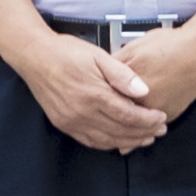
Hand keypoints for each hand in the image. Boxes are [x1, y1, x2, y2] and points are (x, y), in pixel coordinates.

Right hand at [13, 25, 168, 156]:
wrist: (33, 56)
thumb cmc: (65, 52)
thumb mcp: (98, 55)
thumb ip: (122, 74)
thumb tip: (144, 90)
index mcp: (94, 95)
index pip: (130, 115)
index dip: (149, 120)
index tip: (161, 117)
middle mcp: (83, 113)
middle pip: (121, 131)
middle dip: (144, 132)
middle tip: (159, 130)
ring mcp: (72, 121)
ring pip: (107, 140)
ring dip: (129, 141)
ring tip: (145, 138)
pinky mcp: (64, 124)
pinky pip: (90, 141)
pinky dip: (108, 144)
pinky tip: (119, 140)